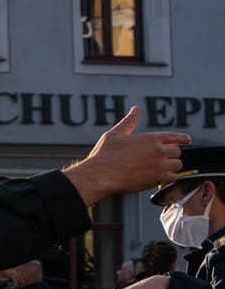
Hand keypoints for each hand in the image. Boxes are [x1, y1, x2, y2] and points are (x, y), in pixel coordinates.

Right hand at [62, 107, 187, 207]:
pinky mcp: (158, 179)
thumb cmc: (105, 154)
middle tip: (161, 158)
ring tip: (160, 167)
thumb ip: (130, 121)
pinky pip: (173, 177)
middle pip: (177, 152)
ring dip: (171, 166)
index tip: (186, 140)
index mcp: (150, 138)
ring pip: (177, 165)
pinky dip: (168, 177)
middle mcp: (159, 151)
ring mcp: (160, 166)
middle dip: (170, 154)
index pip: (174, 136)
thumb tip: (136, 109)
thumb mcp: (116, 133)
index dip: (182, 138)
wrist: (101, 174)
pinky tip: (158, 176)